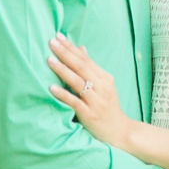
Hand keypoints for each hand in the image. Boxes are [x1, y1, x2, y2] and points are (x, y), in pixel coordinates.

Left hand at [47, 33, 133, 147]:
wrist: (120, 132)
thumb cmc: (108, 107)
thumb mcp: (103, 85)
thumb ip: (91, 68)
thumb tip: (80, 47)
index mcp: (104, 78)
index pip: (85, 59)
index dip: (71, 47)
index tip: (58, 36)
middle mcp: (102, 87)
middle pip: (81, 67)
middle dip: (65, 53)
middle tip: (51, 42)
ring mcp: (96, 101)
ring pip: (77, 82)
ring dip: (62, 70)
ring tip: (49, 60)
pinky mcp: (90, 114)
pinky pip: (74, 102)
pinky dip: (63, 94)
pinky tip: (51, 88)